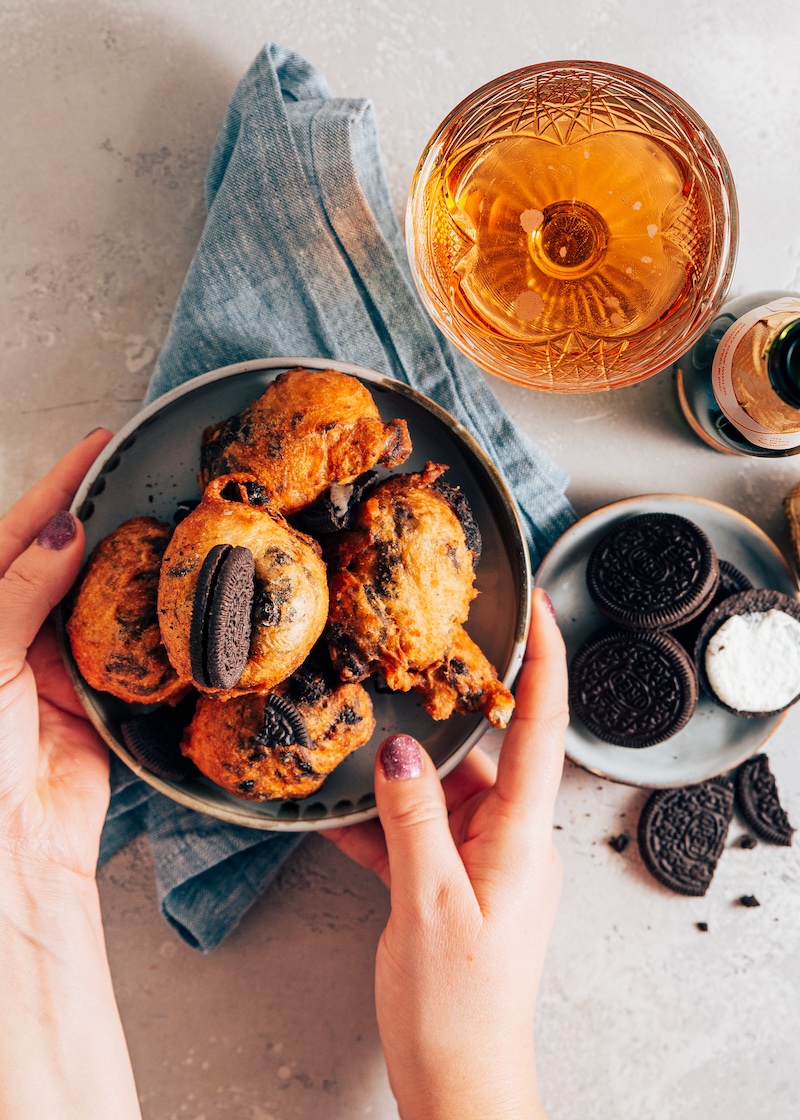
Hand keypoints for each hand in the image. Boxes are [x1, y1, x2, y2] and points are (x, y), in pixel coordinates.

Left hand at [0, 430, 141, 1119]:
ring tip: (180, 524)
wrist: (11, 852)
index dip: (61, 486)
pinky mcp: (108, 698)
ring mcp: (66, 663)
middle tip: (155, 479)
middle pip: (69, 556)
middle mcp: (21, 630)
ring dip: (140, 565)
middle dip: (107, 516)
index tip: (103, 446)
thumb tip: (63, 527)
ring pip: (109, 596)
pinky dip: (162, 622)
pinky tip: (187, 595)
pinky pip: (140, 646)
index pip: (20, 533)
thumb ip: (21, 593)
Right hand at [325, 588, 566, 1119]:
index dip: (544, 665)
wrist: (458, 1083)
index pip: (541, 731)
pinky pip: (418, 834)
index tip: (539, 611)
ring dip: (399, 778)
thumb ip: (413, 820)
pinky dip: (382, 825)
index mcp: (520, 837)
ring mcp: (481, 862)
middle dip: (442, 716)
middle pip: (481, 754)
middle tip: (406, 667)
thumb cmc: (457, 1008)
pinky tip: (339, 817)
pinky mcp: (452, 884)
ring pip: (441, 793)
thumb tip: (399, 753)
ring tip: (358, 744)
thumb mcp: (426, 903)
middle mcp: (508, 840)